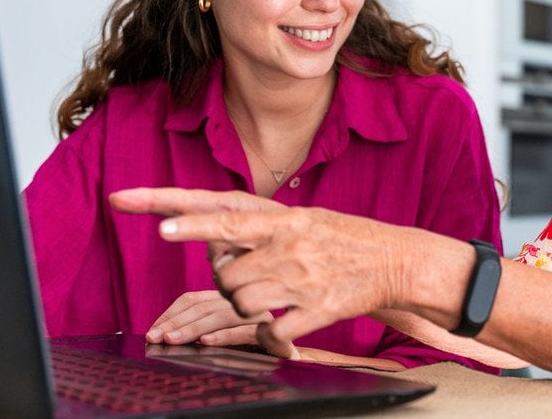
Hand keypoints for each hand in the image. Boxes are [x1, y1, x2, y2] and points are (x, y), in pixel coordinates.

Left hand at [111, 187, 407, 355]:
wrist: (396, 260)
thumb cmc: (345, 239)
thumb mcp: (304, 219)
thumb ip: (260, 227)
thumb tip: (216, 244)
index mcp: (283, 219)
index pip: (225, 216)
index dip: (188, 221)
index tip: (155, 223)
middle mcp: (289, 246)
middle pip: (225, 273)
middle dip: (225, 282)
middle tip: (246, 280)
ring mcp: (302, 279)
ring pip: (241, 302)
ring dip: (246, 307)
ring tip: (271, 298)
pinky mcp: (316, 310)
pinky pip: (270, 330)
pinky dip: (268, 335)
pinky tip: (280, 327)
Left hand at [145, 290, 271, 346]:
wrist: (288, 369)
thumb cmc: (248, 357)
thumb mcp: (216, 342)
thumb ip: (195, 332)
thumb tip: (160, 333)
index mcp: (228, 301)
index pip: (193, 299)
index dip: (171, 314)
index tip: (153, 331)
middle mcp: (245, 304)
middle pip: (204, 306)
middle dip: (176, 322)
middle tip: (156, 337)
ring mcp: (261, 317)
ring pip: (222, 315)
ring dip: (193, 328)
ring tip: (173, 340)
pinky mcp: (274, 335)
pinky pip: (246, 331)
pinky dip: (224, 336)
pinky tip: (206, 343)